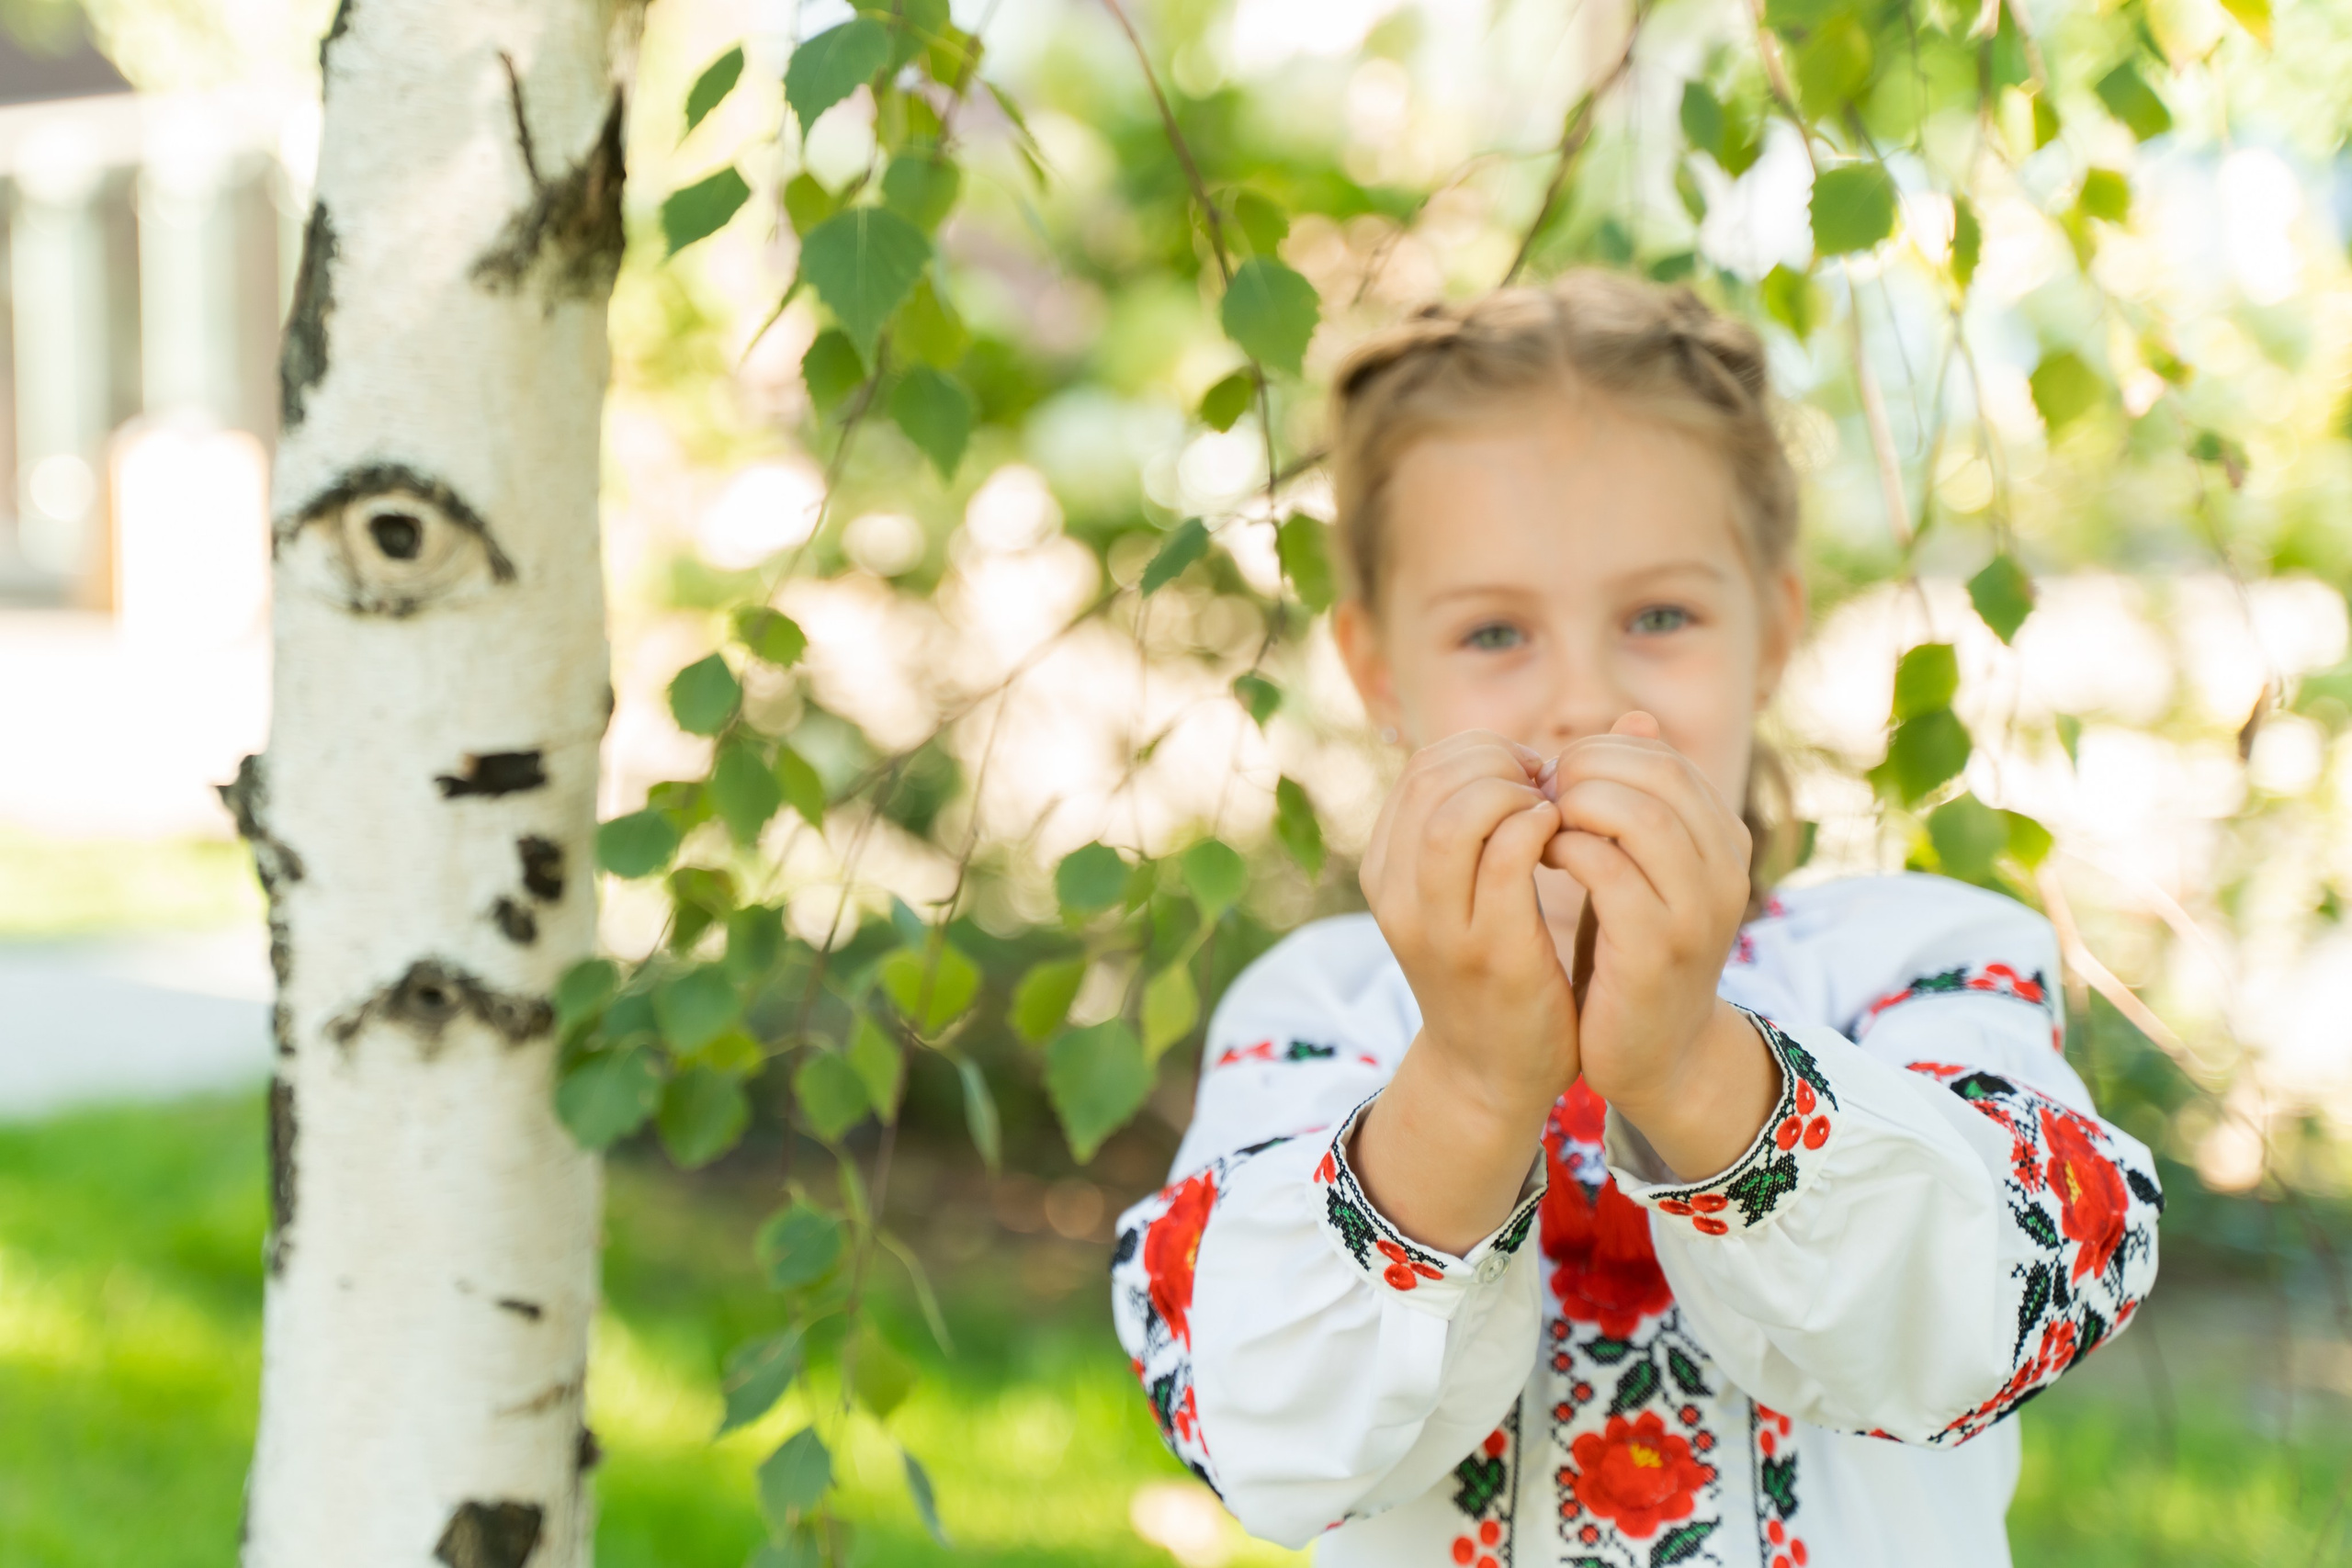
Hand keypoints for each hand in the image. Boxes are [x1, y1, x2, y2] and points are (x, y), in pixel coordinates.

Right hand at [1350, 731, 1574, 1253]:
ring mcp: (1437, 924)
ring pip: (1456, 814)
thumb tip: (1530, 752)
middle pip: (1433, 778)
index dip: (1483, 752)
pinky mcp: (1488, 953)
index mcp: (1387, 869)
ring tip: (1553, 812)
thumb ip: (1481, 827)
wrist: (1492, 1074)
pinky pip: (1507, 861)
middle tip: (1549, 789)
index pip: (1422, 768)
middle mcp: (1396, 891)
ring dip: (1516, 795)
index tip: (1531, 774)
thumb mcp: (1464, 893)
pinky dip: (1539, 832)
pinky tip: (1566, 840)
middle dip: (1502, 763)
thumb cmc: (1490, 971)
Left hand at [1541, 712, 1776, 1178]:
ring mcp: (1698, 911)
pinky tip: (1540, 860)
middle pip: (1656, 774)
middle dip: (1584, 772)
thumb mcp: (1643, 865)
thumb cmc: (1633, 949)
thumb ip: (1640, 797)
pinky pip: (1610, 874)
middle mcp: (1725, 869)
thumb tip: (1634, 716)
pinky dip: (1567, 853)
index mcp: (1724, 840)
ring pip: (1640, 816)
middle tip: (1538, 795)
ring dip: (1575, 807)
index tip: (1553, 778)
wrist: (1653, 1053)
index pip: (1662, 757)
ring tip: (1538, 823)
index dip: (1597, 753)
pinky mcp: (1657, 952)